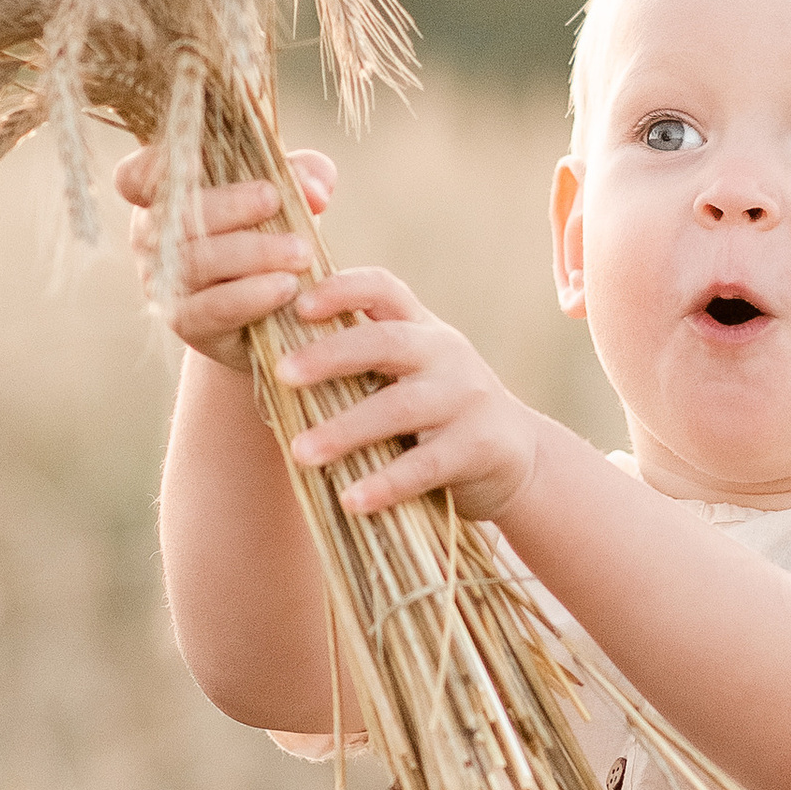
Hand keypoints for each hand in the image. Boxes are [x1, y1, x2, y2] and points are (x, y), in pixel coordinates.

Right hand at [114, 141, 336, 371]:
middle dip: (230, 205)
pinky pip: (212, 307)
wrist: (272, 308)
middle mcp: (152, 237)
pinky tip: (286, 287)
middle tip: (275, 200)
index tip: (192, 159)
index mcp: (166, 194)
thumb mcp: (286, 196)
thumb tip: (314, 189)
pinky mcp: (183, 321)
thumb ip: (303, 176)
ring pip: (197, 261)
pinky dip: (251, 295)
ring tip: (300, 252)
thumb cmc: (269, 233)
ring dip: (253, 253)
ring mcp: (162, 281)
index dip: (153, 167)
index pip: (135, 176)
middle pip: (177, 215)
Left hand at [275, 268, 543, 524]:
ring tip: (299, 453)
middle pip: (386, 343)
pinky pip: (425, 465)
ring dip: (346, 429)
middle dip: (331, 356)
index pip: (383, 289)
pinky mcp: (478, 447)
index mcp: (423, 328)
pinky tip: (350, 500)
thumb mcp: (411, 371)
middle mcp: (446, 354)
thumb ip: (364, 359)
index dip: (341, 289)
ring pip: (401, 407)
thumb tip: (273, 357)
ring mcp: (466, 399)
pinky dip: (386, 483)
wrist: (517, 459)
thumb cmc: (439, 414)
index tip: (297, 303)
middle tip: (281, 374)